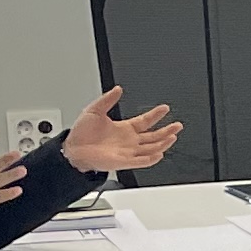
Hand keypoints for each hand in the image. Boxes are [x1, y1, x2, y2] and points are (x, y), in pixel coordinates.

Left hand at [59, 85, 183, 174]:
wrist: (72, 149)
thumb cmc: (81, 133)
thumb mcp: (94, 110)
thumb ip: (107, 99)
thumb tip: (118, 89)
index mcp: (124, 129)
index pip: (145, 121)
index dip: (156, 115)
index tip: (165, 108)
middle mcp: (128, 141)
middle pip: (153, 136)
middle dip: (167, 130)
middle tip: (177, 125)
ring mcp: (127, 152)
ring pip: (151, 148)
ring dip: (163, 143)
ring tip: (173, 136)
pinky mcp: (123, 161)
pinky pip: (141, 161)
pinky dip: (151, 158)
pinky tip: (159, 153)